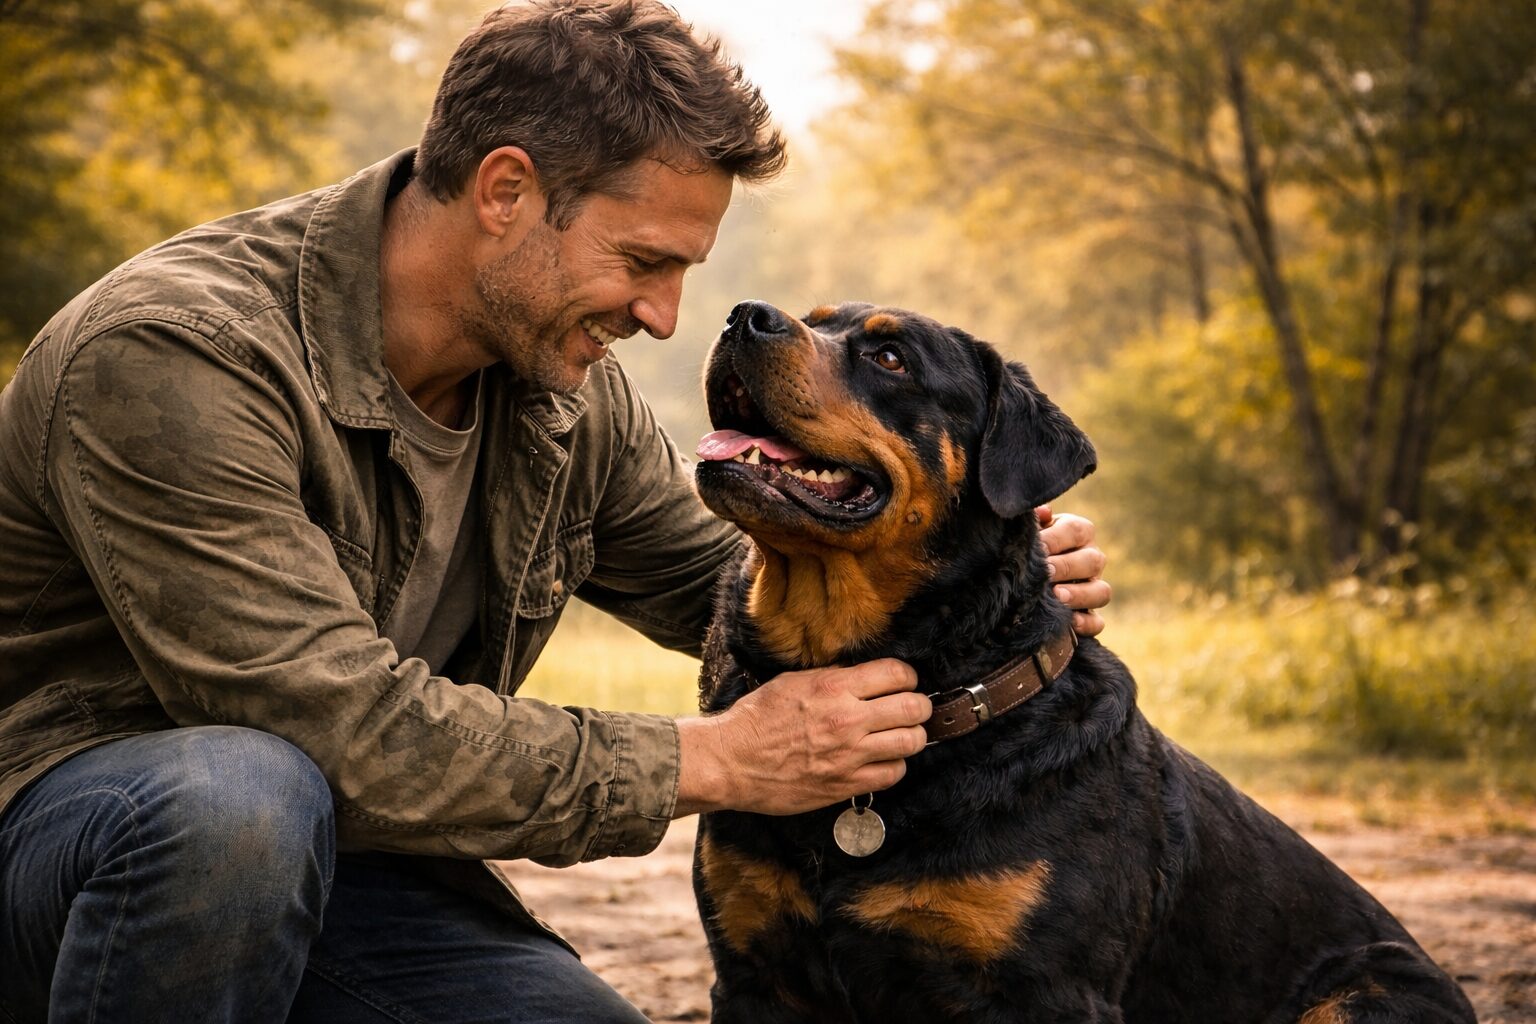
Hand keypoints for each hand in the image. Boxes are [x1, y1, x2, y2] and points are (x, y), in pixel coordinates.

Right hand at [674, 659, 930, 816]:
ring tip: (902, 734)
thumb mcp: (792, 681)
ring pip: (911, 742)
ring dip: (912, 736)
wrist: (731, 761)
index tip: (903, 682)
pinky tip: (883, 760)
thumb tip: (863, 677)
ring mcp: (850, 755)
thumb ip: (833, 677)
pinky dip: (894, 765)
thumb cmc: (756, 718)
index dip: (907, 677)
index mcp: (835, 687)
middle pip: (914, 708)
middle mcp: (848, 719)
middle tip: (912, 708)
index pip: (898, 674)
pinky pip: (893, 774)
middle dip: (919, 706)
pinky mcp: (845, 785)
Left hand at [1036, 505, 1110, 637]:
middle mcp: (1092, 558)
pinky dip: (1086, 623)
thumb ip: (1035, 518)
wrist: (1028, 570)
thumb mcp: (1032, 527)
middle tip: (1046, 572)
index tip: (1037, 546)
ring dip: (1080, 595)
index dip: (1057, 539)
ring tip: (1057, 596)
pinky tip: (1068, 622)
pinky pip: (1098, 622)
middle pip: (1091, 561)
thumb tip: (1043, 512)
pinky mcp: (1091, 614)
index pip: (1076, 531)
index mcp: (1079, 532)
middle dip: (1067, 567)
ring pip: (1101, 592)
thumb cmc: (1030, 543)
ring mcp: (1094, 587)